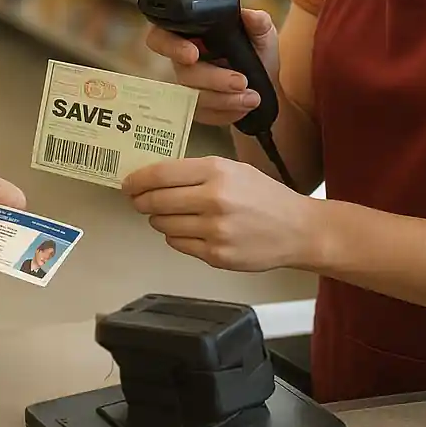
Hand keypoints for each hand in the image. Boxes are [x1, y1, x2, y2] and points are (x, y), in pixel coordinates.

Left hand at [123, 155, 316, 271]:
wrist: (298, 229)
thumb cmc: (264, 196)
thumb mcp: (232, 169)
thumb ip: (195, 171)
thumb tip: (154, 177)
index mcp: (216, 171)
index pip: (161, 174)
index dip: (137, 179)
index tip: (127, 183)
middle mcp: (214, 200)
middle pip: (156, 201)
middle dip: (141, 201)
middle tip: (137, 199)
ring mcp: (215, 231)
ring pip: (163, 224)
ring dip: (158, 219)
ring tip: (169, 213)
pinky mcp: (217, 256)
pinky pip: (178, 243)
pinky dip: (175, 235)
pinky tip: (188, 228)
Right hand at [146, 9, 278, 128]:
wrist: (266, 86)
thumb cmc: (256, 53)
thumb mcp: (261, 34)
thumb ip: (258, 23)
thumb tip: (250, 15)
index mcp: (190, 35)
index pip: (162, 36)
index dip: (171, 46)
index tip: (193, 54)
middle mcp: (182, 61)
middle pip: (183, 72)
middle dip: (212, 79)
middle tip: (241, 81)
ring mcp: (187, 87)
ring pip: (194, 97)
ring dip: (225, 99)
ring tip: (252, 97)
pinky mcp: (195, 108)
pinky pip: (204, 115)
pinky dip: (227, 113)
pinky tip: (245, 107)